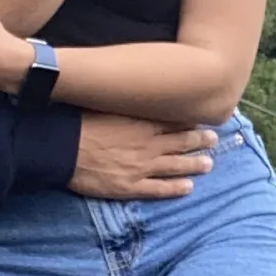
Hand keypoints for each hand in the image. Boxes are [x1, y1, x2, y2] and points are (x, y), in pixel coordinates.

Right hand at [69, 112, 218, 200]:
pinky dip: (176, 188)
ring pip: (176, 166)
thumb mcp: (106, 103)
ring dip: (194, 164)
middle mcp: (147, 144)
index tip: (203, 117)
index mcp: (141, 122)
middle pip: (181, 141)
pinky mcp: (131, 186)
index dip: (190, 119)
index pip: (174, 119)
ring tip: (208, 164)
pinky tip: (188, 188)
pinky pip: (159, 188)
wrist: (62, 147)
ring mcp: (142, 166)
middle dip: (199, 140)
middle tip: (214, 139)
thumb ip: (124, 99)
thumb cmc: (79, 121)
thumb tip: (134, 86)